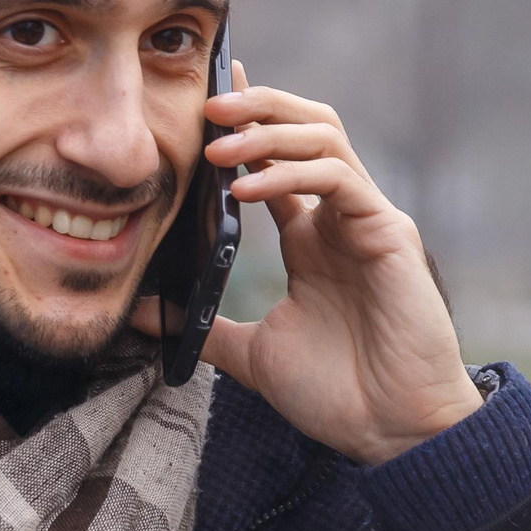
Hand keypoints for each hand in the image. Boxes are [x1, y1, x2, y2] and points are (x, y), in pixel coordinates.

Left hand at [132, 62, 484, 466]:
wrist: (391, 433)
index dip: (245, 123)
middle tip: (205, 104)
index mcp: (310, 239)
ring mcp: (366, 221)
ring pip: (325, 137)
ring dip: (268, 131)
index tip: (202, 98)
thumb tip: (139, 315)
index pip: (277, 158)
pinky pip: (338, 179)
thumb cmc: (336, 394)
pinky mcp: (388, 233)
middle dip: (256, 107)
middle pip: (304, 127)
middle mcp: (339, 219)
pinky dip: (290, 173)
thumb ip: (205, 328)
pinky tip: (246, 189)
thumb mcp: (251, 356)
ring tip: (216, 146)